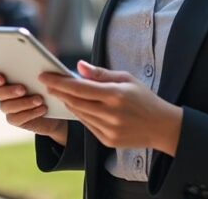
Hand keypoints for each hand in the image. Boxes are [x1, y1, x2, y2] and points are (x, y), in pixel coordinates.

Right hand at [0, 73, 67, 144]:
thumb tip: (40, 63)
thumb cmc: (48, 86)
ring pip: (6, 106)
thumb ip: (39, 69)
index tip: (1, 78)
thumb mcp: (46, 76)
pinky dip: (30, 113)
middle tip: (23, 89)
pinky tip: (43, 109)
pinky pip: (16, 118)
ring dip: (23, 102)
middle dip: (10, 91)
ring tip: (39, 99)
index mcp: (6, 79)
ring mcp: (8, 107)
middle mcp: (3, 93)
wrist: (56, 108)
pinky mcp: (15, 120)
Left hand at [41, 61, 182, 155]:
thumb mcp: (127, 79)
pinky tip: (75, 105)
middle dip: (59, 91)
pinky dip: (79, 114)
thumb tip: (78, 66)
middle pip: (75, 101)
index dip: (59, 82)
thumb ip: (100, 74)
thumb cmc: (144, 98)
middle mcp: (111, 114)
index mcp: (116, 95)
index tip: (45, 76)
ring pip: (79, 114)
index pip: (80, 87)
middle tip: (47, 82)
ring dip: (67, 102)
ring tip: (60, 92)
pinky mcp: (108, 140)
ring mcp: (109, 129)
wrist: (162, 127)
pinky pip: (87, 125)